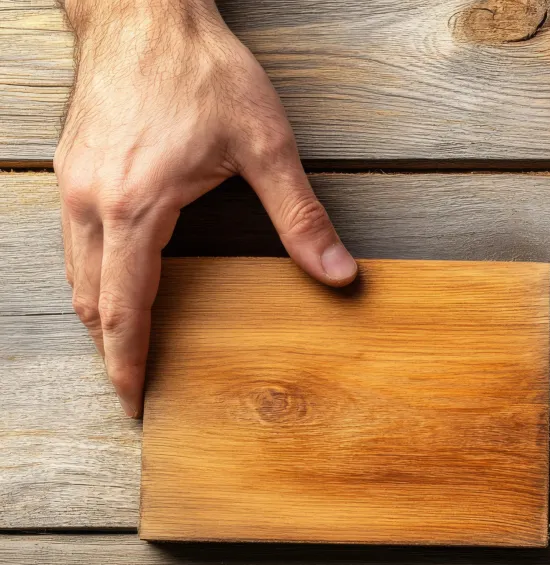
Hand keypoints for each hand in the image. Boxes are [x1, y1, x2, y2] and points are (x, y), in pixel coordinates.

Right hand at [55, 0, 357, 417]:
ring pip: (74, 272)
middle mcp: (91, 202)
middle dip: (110, 349)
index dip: (129, 362)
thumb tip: (337, 272)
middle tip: (134, 385)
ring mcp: (73, 183)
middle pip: (90, 300)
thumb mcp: (266, 144)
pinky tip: (116, 280)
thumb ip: (300, 216)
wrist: (144, 10)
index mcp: (134, 208)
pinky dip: (90, 274)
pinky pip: (71, 239)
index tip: (135, 400)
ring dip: (98, 313)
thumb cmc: (200, 69)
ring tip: (125, 345)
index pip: (125, 309)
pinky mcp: (72, 165)